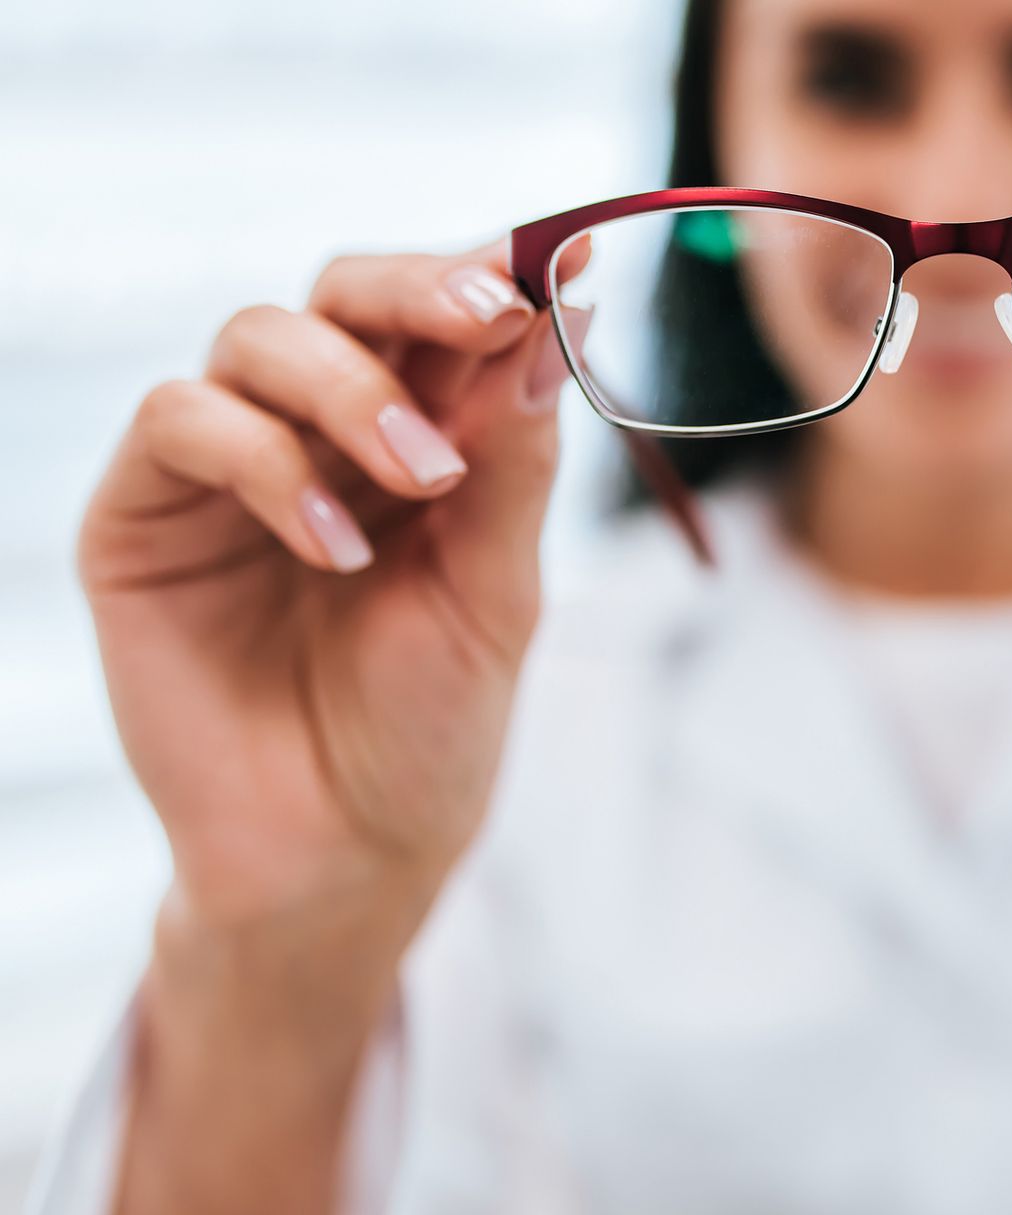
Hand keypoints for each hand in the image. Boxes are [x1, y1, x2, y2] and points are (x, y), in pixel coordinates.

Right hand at [79, 238, 587, 962]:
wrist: (344, 853)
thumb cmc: (430, 725)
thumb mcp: (496, 590)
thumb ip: (514, 459)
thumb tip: (564, 316)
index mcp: (420, 438)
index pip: (443, 318)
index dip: (495, 274)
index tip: (562, 260)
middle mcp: (319, 433)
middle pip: (346, 291)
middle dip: (422, 288)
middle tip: (490, 313)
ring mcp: (227, 467)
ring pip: (260, 336)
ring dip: (352, 386)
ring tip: (421, 478)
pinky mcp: (143, 516)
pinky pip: (183, 421)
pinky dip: (266, 462)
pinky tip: (334, 546)